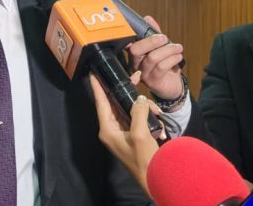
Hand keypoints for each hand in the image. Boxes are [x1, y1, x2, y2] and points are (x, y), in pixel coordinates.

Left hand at [90, 74, 161, 195]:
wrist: (154, 178)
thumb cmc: (143, 158)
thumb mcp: (140, 133)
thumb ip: (138, 112)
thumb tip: (140, 99)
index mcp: (107, 129)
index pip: (100, 103)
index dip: (98, 88)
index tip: (94, 74)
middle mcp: (112, 130)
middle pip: (117, 104)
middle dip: (129, 93)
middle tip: (136, 78)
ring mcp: (122, 133)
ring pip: (131, 111)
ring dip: (145, 109)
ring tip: (157, 113)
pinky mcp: (133, 136)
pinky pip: (139, 120)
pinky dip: (149, 121)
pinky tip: (158, 129)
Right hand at [126, 16, 184, 100]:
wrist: (171, 86)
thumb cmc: (164, 65)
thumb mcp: (160, 48)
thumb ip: (154, 34)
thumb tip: (148, 18)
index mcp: (134, 54)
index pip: (129, 42)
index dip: (134, 33)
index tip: (147, 24)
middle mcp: (135, 64)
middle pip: (136, 50)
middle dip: (151, 41)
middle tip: (164, 38)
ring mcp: (143, 74)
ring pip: (152, 57)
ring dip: (168, 50)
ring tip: (178, 48)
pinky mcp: (153, 82)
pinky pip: (162, 67)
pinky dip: (172, 59)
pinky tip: (178, 56)